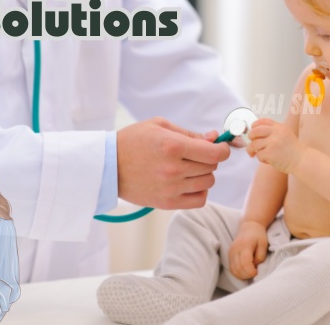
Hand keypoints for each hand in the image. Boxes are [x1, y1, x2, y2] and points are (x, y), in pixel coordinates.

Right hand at [116, 117, 230, 208]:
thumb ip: (190, 133)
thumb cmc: (133, 141)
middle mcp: (173, 169)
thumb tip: (215, 138)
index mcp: (173, 146)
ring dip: (204, 174)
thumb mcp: (160, 126)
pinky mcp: (167, 203)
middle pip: (212, 167)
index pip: (215, 153)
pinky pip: (199, 200)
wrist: (107, 166)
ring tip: (188, 168)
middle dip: (209, 158)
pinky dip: (199, 191)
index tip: (219, 146)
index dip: (223, 148)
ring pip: (208, 183)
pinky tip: (188, 182)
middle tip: (195, 154)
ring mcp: (171, 188)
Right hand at [229, 221, 268, 279]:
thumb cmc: (258, 235)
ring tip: (250, 273)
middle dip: (247, 275)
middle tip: (254, 273)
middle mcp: (235, 249)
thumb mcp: (263, 245)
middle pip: (238, 268)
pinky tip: (244, 273)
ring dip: (242, 276)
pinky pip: (231, 268)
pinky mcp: (229, 255)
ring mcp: (231, 252)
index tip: (257, 272)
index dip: (251, 271)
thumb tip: (254, 267)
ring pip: (233, 270)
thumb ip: (260, 257)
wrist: (249, 226)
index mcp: (245, 245)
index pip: (245, 262)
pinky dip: (237, 274)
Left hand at [246, 119, 303, 173]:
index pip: (263, 121)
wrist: (301, 160)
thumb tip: (256, 134)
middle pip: (255, 131)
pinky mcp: (270, 152)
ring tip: (261, 155)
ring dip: (254, 151)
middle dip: (250, 137)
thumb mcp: (286, 134)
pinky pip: (258, 154)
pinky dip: (261, 159)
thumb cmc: (293, 151)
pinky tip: (268, 160)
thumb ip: (274, 132)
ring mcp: (272, 142)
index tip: (252, 129)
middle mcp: (276, 132)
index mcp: (279, 127)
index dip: (255, 124)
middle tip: (252, 143)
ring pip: (254, 144)